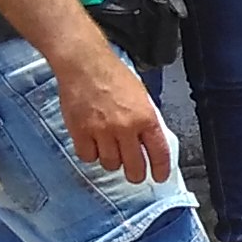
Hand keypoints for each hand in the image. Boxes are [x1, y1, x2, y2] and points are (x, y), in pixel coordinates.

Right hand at [54, 44, 175, 182]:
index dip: (161, 170)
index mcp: (145, 117)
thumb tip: (150, 142)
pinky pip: (88, 157)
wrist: (85, 64)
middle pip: (134, 167)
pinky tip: (93, 144)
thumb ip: (146, 120)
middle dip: (136, 174)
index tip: (159, 177)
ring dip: (112, 161)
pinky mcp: (80, 132)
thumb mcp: (141, 96)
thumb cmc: (114, 76)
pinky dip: (91, 154)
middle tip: (134, 173)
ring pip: (110, 164)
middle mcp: (125, 127)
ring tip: (111, 149)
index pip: (159, 153)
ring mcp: (101, 131)